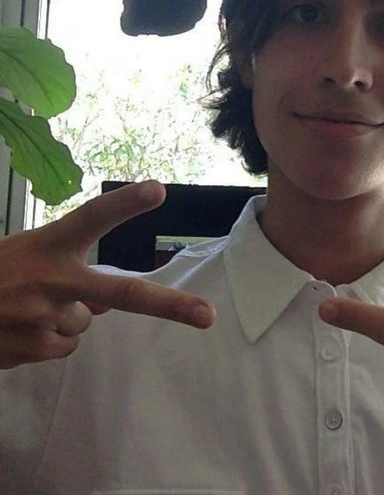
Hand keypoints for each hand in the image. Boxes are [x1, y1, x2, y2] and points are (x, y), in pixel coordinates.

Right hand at [0, 181, 214, 369]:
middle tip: (208, 317)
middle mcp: (51, 281)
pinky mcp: (33, 349)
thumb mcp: (26, 256)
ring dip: (64, 318)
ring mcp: (44, 319)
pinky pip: (64, 346)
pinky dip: (49, 340)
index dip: (125, 204)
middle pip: (122, 294)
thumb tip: (106, 304)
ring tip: (24, 308)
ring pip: (84, 323)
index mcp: (46, 245)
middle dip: (170, 306)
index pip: (91, 217)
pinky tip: (18, 329)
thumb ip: (68, 269)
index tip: (158, 190)